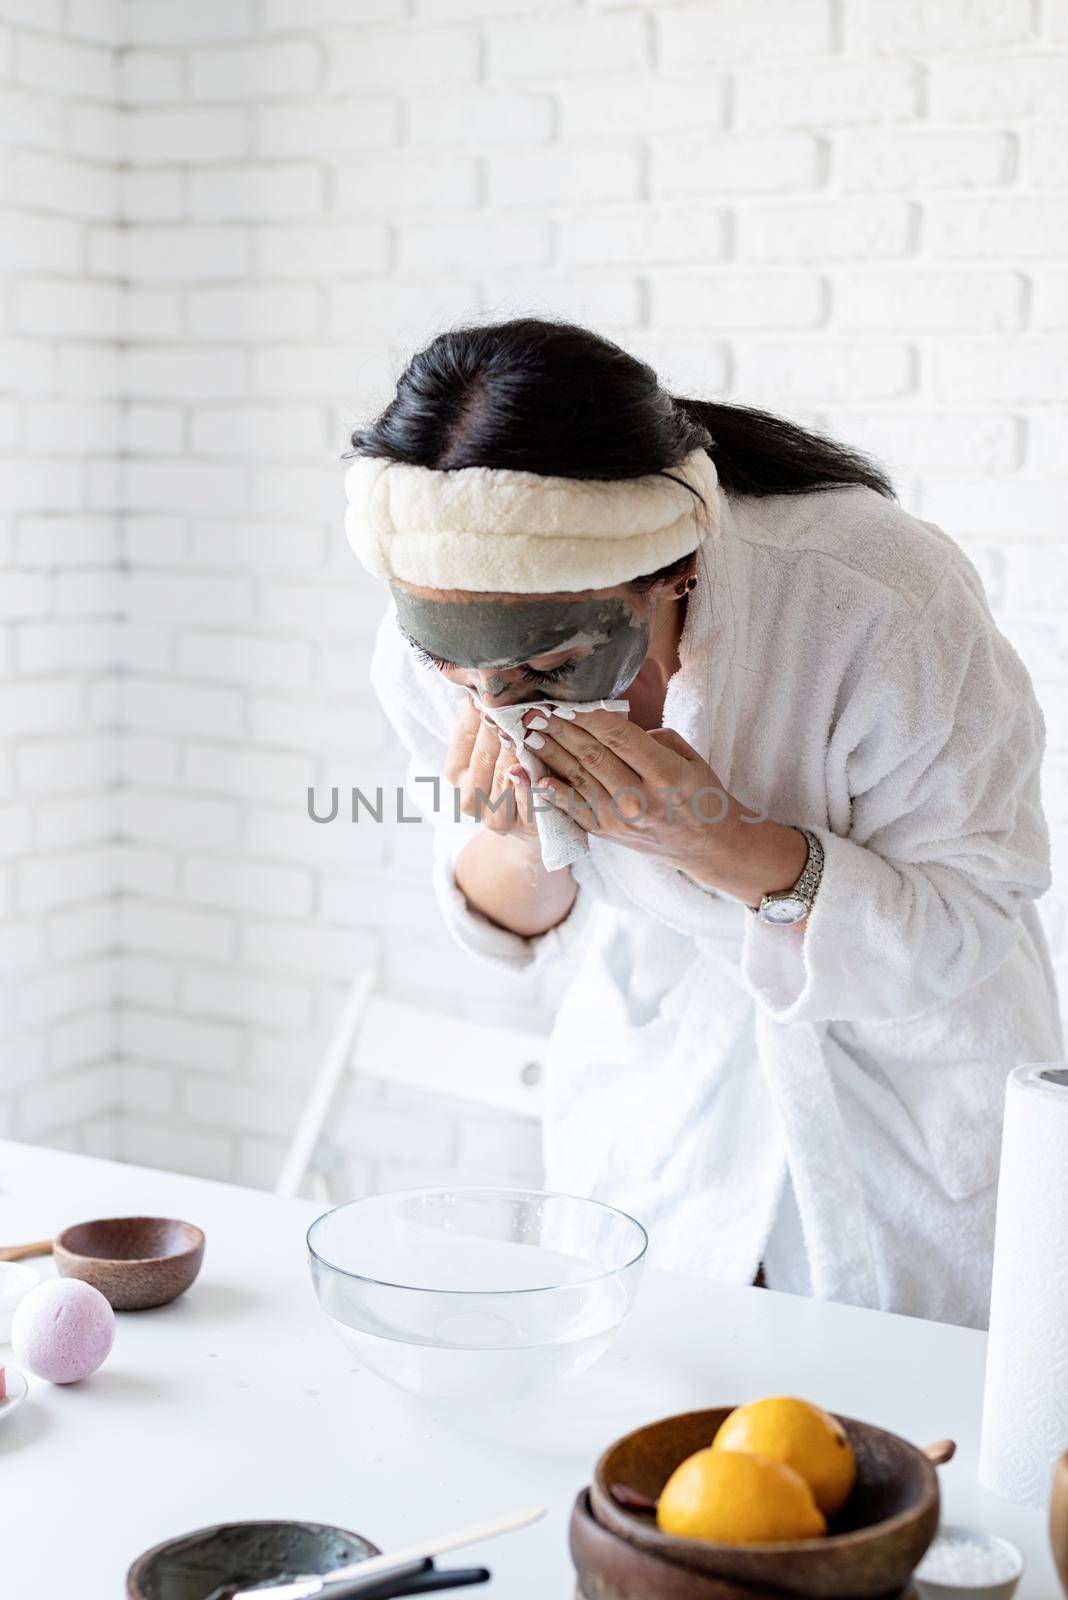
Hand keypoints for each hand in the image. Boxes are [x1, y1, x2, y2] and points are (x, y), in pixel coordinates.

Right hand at [443, 698, 540, 853]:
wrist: (532, 822)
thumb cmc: (513, 768)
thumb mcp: (494, 742)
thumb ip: (486, 717)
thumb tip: (481, 679)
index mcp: (457, 772)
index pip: (466, 737)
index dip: (479, 715)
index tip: (492, 693)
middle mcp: (470, 798)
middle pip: (484, 756)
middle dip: (499, 729)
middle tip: (511, 705)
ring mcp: (495, 816)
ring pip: (503, 778)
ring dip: (516, 751)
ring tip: (527, 727)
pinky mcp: (523, 828)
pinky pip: (525, 804)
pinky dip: (529, 785)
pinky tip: (533, 768)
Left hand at [520, 706, 807, 907]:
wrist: (706, 844)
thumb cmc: (699, 791)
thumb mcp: (688, 757)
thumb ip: (650, 738)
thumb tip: (608, 724)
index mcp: (666, 774)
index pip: (620, 739)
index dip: (589, 718)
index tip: (567, 702)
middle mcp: (640, 800)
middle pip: (592, 757)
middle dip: (561, 731)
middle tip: (536, 712)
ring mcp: (621, 821)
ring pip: (578, 780)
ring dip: (549, 755)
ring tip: (528, 734)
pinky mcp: (607, 834)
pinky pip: (573, 809)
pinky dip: (550, 791)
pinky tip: (531, 775)